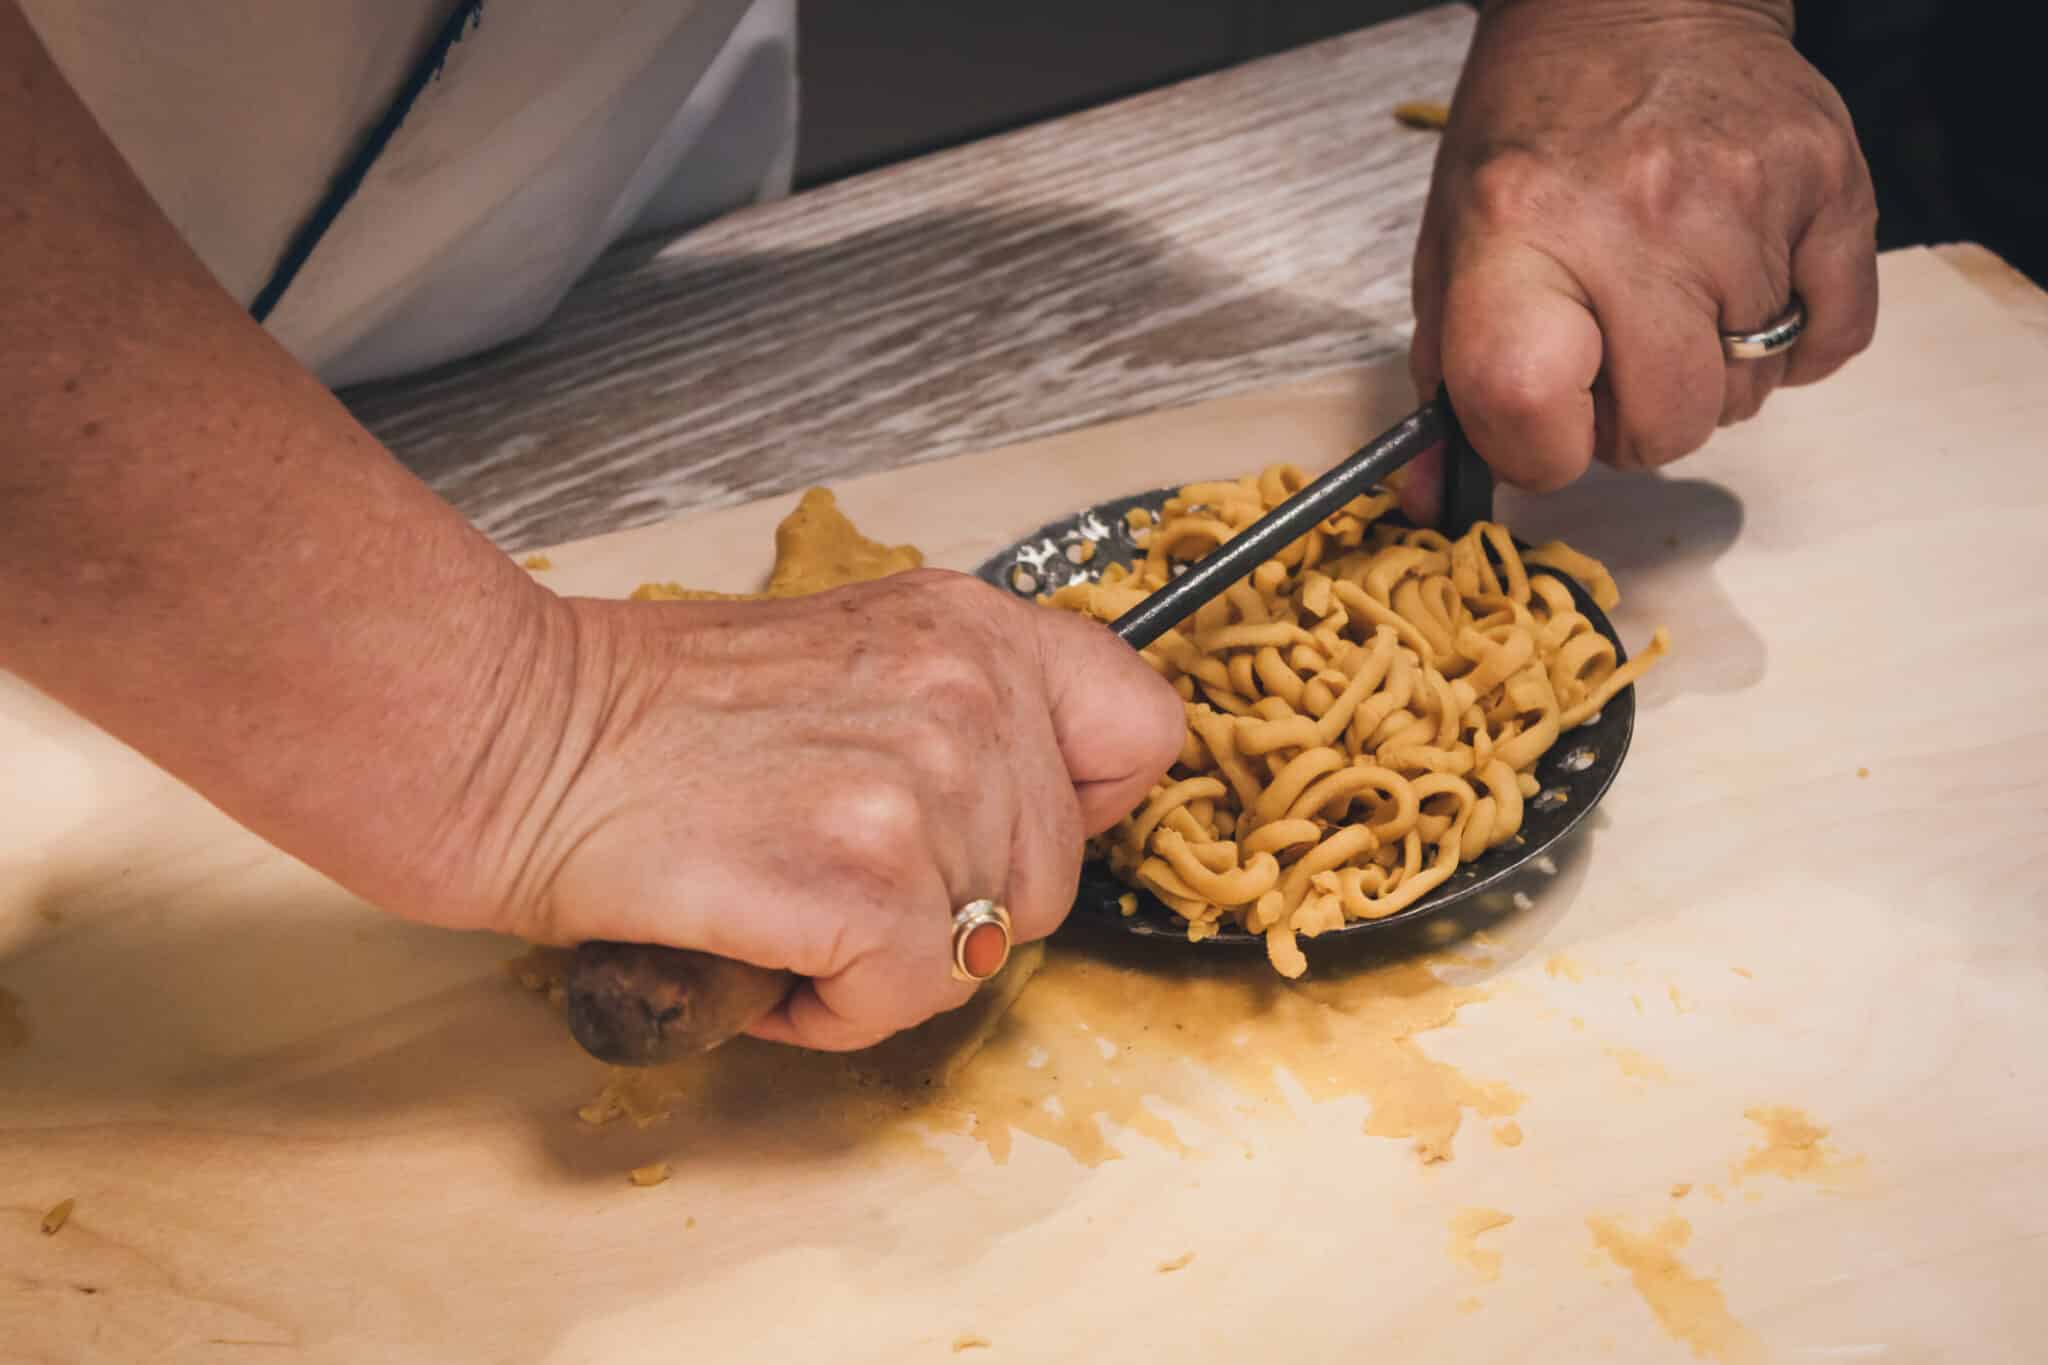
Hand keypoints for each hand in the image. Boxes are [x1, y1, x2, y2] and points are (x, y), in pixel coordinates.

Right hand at [428, 571, 1181, 1051]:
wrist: (517, 737)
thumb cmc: (654, 713)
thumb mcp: (850, 656)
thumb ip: (955, 710)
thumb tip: (1028, 806)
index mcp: (973, 628)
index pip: (1140, 729)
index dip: (1079, 800)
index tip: (1002, 823)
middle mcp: (972, 696)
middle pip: (1052, 876)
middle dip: (953, 905)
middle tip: (837, 874)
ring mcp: (927, 789)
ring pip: (979, 950)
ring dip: (884, 962)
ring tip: (784, 903)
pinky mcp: (867, 883)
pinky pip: (903, 1001)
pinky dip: (828, 1008)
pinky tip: (759, 945)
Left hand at [1404, 0, 1878, 519]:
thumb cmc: (1534, 135)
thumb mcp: (1455, 246)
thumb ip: (1448, 381)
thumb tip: (1439, 499)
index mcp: (1517, 229)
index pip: (1526, 406)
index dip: (1538, 449)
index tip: (1543, 422)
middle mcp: (1636, 214)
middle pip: (1667, 424)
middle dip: (1636, 421)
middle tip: (1616, 357)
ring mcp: (1746, 198)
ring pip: (1750, 392)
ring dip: (1711, 373)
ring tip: (1674, 295)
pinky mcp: (1831, 183)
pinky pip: (1833, 340)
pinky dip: (1795, 343)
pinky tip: (1745, 290)